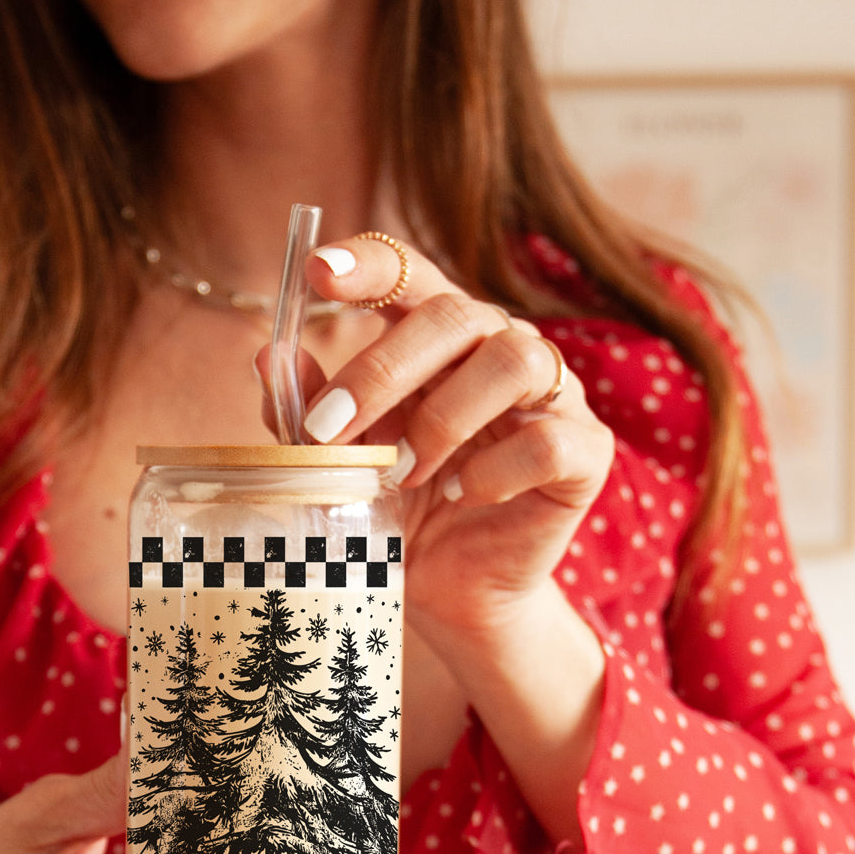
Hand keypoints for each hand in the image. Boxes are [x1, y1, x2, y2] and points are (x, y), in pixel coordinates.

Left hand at [270, 235, 614, 642]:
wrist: (450, 589)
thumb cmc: (398, 511)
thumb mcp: (341, 461)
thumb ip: (308, 410)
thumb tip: (268, 355)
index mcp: (439, 338)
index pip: (412, 274)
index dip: (369, 264)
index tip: (318, 273)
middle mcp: (500, 349)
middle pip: (455, 315)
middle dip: (381, 372)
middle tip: (330, 431)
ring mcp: (553, 397)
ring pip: (516, 361)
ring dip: (443, 420)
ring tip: (403, 474)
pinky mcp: (586, 453)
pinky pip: (550, 441)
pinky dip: (495, 471)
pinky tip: (460, 497)